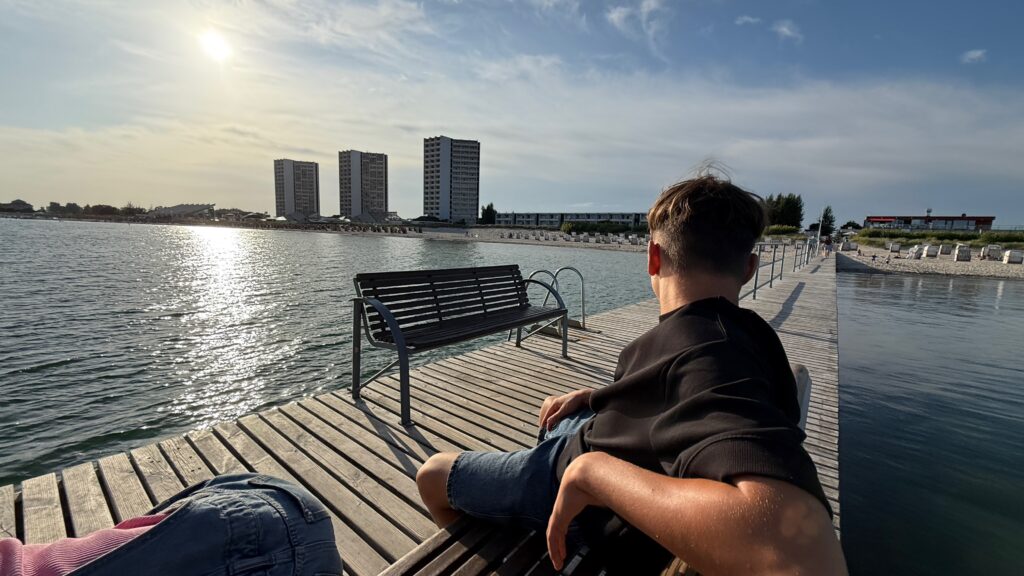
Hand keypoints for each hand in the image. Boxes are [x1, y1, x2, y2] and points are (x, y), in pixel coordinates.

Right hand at [537, 389, 590, 430]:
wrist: (584, 397)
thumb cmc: (574, 403)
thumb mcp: (564, 411)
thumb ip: (555, 417)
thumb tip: (547, 424)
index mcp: (554, 403)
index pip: (547, 414)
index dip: (544, 422)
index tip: (542, 429)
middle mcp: (556, 404)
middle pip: (549, 414)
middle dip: (546, 421)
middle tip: (545, 430)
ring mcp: (561, 405)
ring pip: (553, 414)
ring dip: (551, 420)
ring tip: (550, 427)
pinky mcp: (565, 407)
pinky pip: (558, 414)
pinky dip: (556, 419)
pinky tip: (558, 423)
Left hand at [546, 454, 599, 570]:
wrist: (587, 471)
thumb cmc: (597, 480)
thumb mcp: (604, 494)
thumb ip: (610, 500)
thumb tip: (625, 502)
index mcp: (572, 503)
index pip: (564, 522)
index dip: (564, 534)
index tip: (565, 543)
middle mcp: (563, 509)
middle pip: (557, 531)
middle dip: (558, 545)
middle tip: (561, 557)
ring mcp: (559, 513)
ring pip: (553, 536)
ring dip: (555, 550)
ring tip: (558, 563)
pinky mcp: (558, 516)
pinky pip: (553, 537)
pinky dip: (554, 548)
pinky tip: (557, 558)